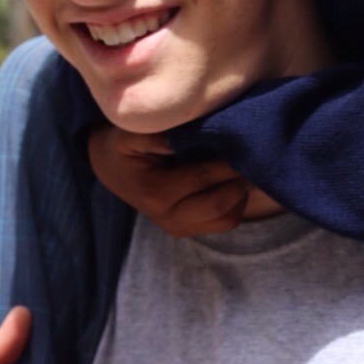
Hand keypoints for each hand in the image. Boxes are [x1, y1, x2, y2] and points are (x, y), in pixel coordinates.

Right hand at [88, 127, 281, 234]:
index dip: (229, 156)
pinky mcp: (189, 230)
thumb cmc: (125, 145)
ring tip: (242, 161)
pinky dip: (236, 200)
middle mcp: (169, 218)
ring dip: (241, 190)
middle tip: (254, 147)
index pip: (205, 176)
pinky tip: (230, 177)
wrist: (110, 168)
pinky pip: (226, 221)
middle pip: (222, 202)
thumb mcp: (133, 133)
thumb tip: (194, 132)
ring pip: (229, 216)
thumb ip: (159, 134)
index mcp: (155, 192)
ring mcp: (179, 228)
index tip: (245, 134)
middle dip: (241, 174)